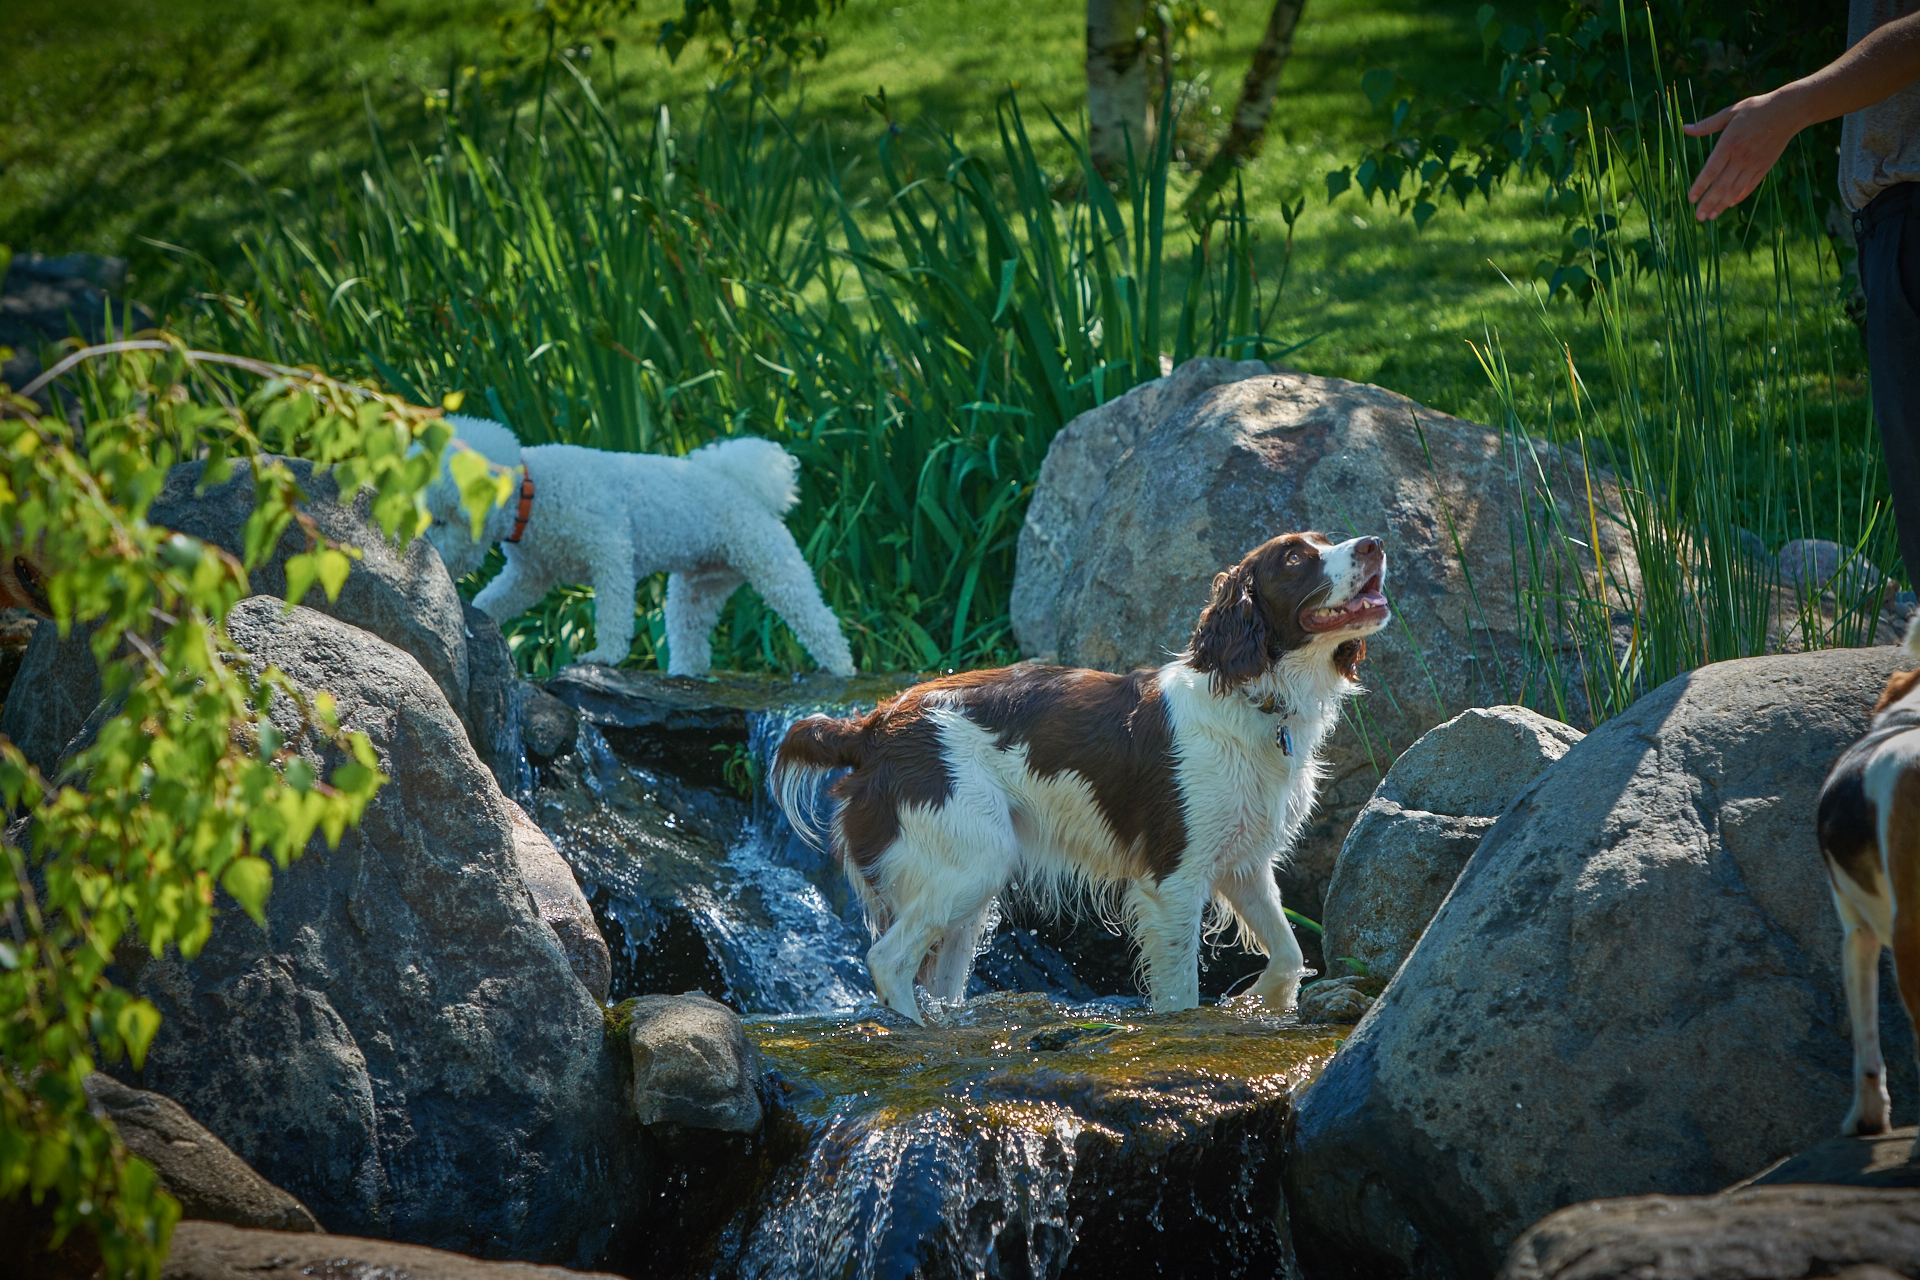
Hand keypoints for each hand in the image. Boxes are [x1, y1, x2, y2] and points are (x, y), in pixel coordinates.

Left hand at [1684, 91, 1805, 220]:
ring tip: (1711, 216)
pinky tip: (1730, 204)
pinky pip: (1750, 185)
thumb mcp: (1730, 113)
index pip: (1711, 170)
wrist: (1788, 111)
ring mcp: (1754, 163)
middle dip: (1709, 203)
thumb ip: (1707, 125)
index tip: (1691, 199)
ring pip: (1735, 189)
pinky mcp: (1764, 166)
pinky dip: (1739, 196)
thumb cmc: (1756, 110)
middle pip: (1722, 185)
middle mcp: (1741, 157)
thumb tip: (1684, 129)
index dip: (1700, 186)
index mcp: (1729, 144)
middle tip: (1698, 217)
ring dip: (1722, 204)